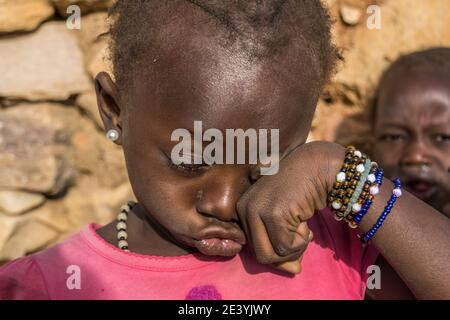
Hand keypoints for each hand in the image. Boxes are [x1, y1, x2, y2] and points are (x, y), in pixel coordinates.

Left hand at [237, 141, 344, 273]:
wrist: (317, 166)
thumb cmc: (302, 190)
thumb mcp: (285, 217)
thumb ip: (282, 243)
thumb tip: (293, 271)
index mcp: (243, 208)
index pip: (253, 246)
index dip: (277, 250)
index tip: (295, 238)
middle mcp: (245, 209)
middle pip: (260, 255)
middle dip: (286, 254)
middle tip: (303, 237)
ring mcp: (257, 211)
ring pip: (272, 255)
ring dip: (295, 249)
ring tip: (304, 230)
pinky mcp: (273, 215)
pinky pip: (286, 247)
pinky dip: (301, 242)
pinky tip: (306, 225)